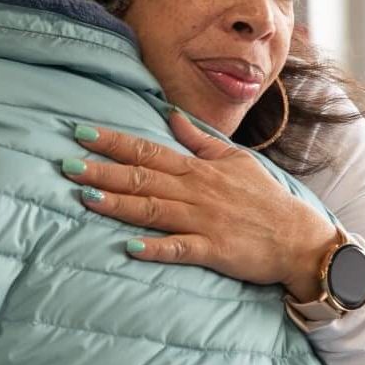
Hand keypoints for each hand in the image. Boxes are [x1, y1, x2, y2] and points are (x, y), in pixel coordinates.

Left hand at [62, 110, 337, 299]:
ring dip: (118, 203)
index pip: (148, 149)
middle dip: (103, 169)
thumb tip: (171, 115)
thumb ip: (199, 140)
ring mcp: (202, 220)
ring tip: (85, 197)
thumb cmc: (264, 199)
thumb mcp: (235, 160)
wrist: (298, 237)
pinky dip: (155, 248)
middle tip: (66, 164)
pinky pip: (179, 248)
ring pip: (153, 209)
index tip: (81, 133)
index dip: (113, 142)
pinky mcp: (212, 250)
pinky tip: (129, 247)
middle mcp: (195, 191)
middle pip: (142, 177)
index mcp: (198, 169)